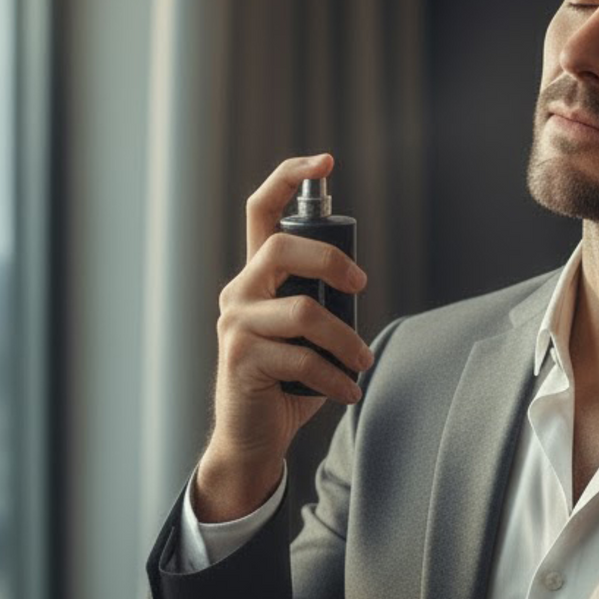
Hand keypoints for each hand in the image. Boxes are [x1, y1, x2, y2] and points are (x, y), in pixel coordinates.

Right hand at [193, 152, 373, 521]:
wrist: (254, 437)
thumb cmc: (288, 382)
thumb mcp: (305, 332)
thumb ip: (319, 300)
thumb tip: (356, 279)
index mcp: (256, 277)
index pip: (261, 210)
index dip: (289, 178)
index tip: (325, 162)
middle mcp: (239, 292)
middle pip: (282, 250)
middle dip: (332, 262)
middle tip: (361, 287)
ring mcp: (235, 324)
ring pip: (303, 312)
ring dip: (345, 340)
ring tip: (362, 363)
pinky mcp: (241, 359)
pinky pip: (300, 358)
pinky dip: (335, 377)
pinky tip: (348, 391)